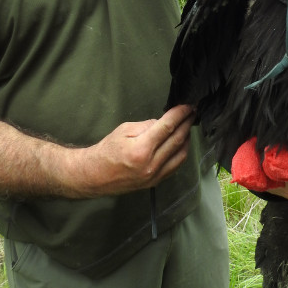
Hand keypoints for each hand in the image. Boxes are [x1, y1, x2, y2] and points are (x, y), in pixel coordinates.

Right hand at [72, 104, 195, 196]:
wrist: (95, 176)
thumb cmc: (107, 150)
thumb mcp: (124, 130)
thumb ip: (147, 125)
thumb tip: (164, 122)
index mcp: (142, 149)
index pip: (167, 127)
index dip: (180, 114)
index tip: (188, 105)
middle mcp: (151, 164)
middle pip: (177, 140)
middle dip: (187, 124)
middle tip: (193, 112)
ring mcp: (155, 176)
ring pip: (180, 154)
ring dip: (186, 138)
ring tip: (188, 126)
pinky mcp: (155, 182)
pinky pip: (175, 166)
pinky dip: (181, 152)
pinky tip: (181, 143)